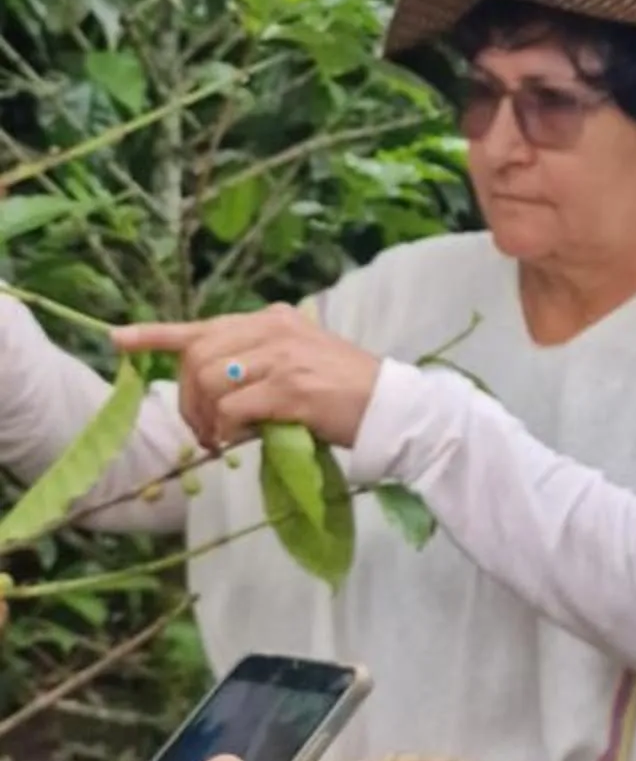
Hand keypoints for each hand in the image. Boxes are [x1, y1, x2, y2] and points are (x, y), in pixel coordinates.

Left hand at [112, 306, 378, 453]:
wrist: (391, 408)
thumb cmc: (345, 393)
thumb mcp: (297, 361)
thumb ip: (258, 362)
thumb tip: (211, 390)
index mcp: (272, 320)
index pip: (205, 324)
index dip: (155, 334)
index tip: (118, 339)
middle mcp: (273, 330)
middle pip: (197, 358)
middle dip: (188, 399)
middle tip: (204, 432)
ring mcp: (282, 357)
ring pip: (209, 382)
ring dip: (206, 419)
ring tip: (224, 439)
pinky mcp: (290, 389)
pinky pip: (232, 409)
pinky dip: (227, 430)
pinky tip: (242, 440)